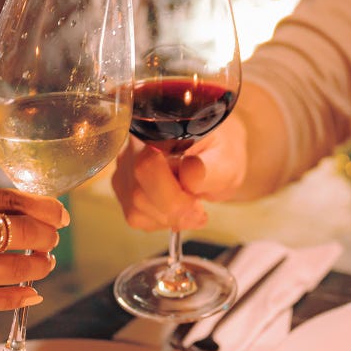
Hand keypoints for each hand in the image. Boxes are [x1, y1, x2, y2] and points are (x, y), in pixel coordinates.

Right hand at [0, 180, 69, 348]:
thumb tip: (23, 209)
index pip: (12, 200)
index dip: (45, 209)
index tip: (61, 215)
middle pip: (22, 233)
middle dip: (46, 238)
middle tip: (54, 240)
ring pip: (15, 270)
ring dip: (37, 267)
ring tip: (43, 265)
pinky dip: (18, 296)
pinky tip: (28, 292)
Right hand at [111, 118, 248, 231]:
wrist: (213, 153)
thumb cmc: (220, 153)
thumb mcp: (226, 161)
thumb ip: (210, 170)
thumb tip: (189, 171)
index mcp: (159, 129)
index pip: (147, 166)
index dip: (173, 196)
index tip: (197, 203)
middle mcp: (133, 144)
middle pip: (138, 193)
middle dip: (174, 210)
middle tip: (198, 208)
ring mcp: (124, 166)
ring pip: (135, 209)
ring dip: (169, 217)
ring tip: (190, 205)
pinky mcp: (123, 187)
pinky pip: (135, 217)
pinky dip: (160, 220)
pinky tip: (175, 208)